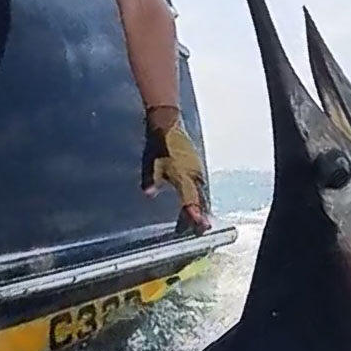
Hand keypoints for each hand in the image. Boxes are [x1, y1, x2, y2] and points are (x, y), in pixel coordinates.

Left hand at [141, 107, 210, 231]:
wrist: (167, 120)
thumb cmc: (158, 141)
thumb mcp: (151, 160)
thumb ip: (151, 178)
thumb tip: (148, 194)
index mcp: (184, 173)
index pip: (191, 198)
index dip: (194, 213)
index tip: (199, 225)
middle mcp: (194, 173)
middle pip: (199, 198)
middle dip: (199, 214)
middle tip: (200, 230)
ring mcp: (196, 168)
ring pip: (201, 192)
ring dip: (200, 206)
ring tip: (199, 222)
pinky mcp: (196, 165)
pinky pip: (199, 185)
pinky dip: (198, 196)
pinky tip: (195, 203)